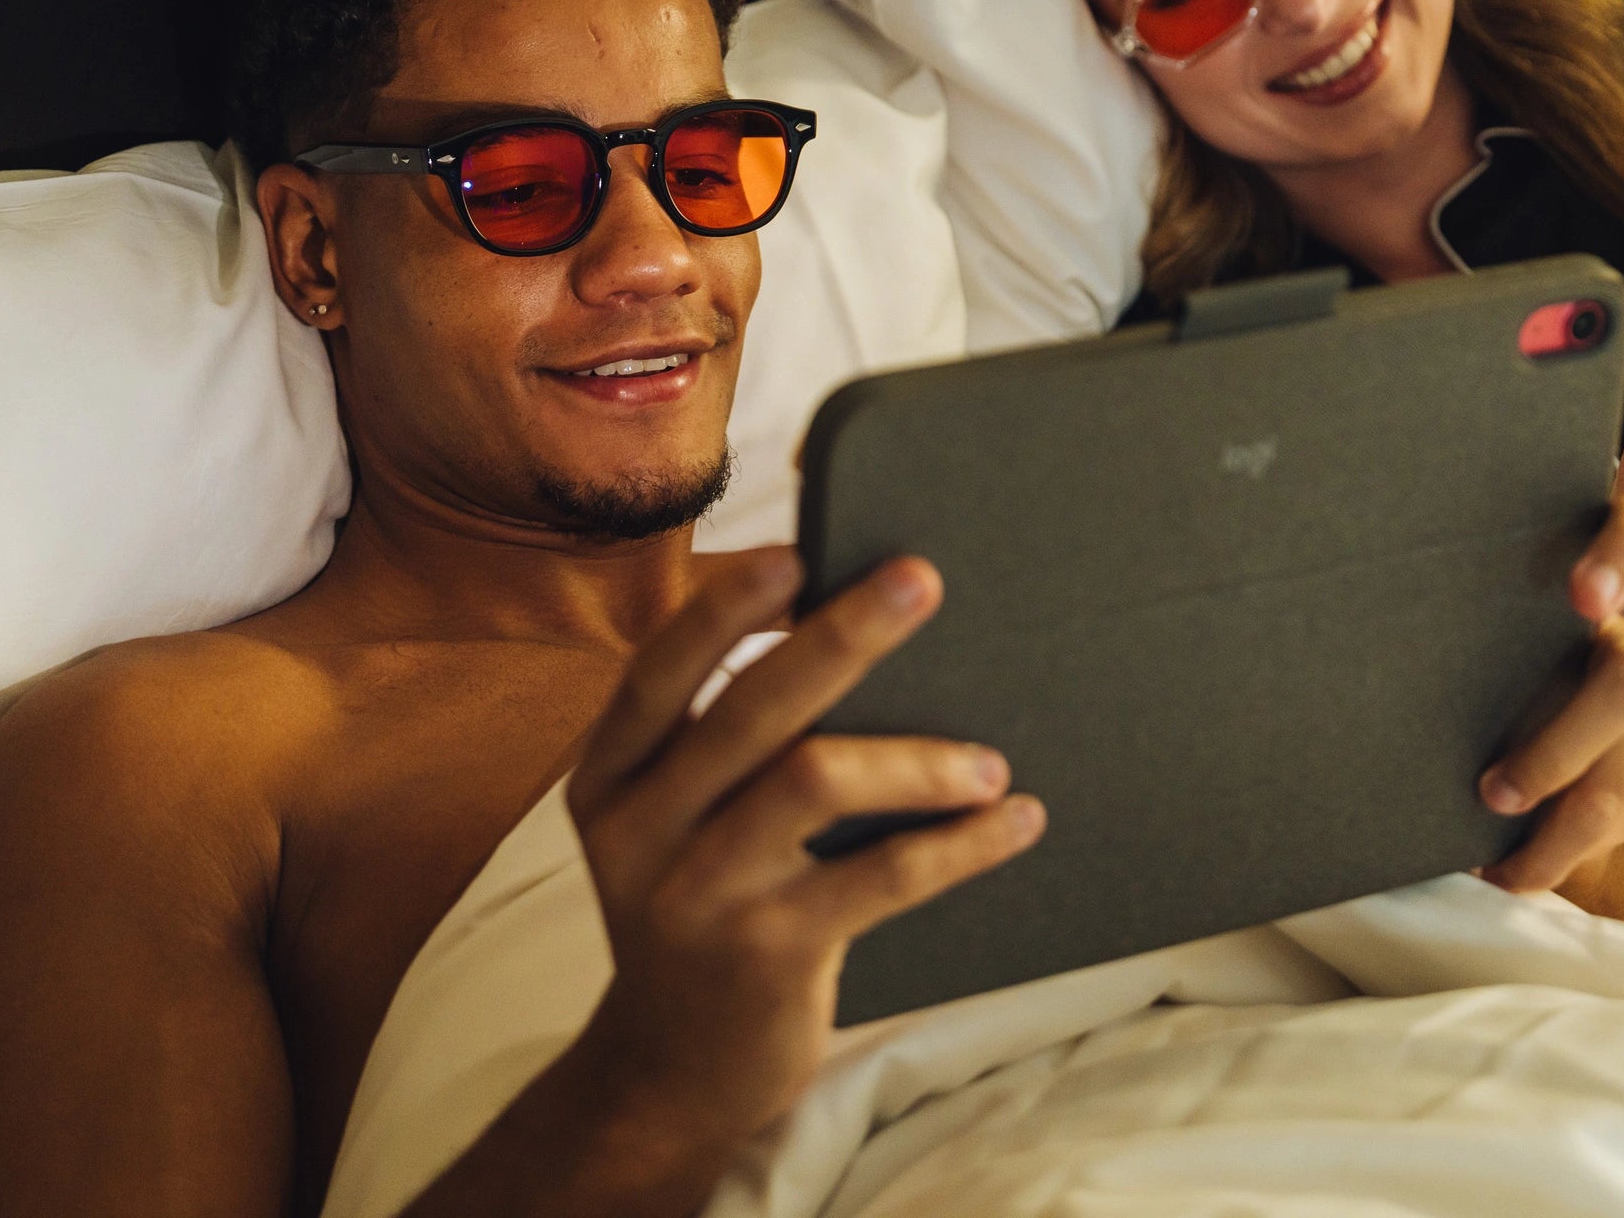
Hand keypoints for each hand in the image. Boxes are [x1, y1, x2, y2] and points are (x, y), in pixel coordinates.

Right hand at [544, 553, 1042, 1213]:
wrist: (671, 1070)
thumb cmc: (704, 902)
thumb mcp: (675, 820)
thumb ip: (727, 738)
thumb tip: (848, 624)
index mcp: (611, 775)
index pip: (658, 670)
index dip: (722, 610)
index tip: (792, 554)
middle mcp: (640, 828)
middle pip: (751, 709)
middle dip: (841, 635)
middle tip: (921, 580)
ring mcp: (699, 895)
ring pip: (814, 783)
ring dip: (919, 759)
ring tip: (990, 761)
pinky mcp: (766, 955)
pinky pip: (880, 877)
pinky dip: (959, 843)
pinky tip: (1012, 822)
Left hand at [1478, 488, 1623, 897]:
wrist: (1561, 688)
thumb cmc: (1491, 639)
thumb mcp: (1483, 606)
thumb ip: (1461, 591)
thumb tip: (1354, 582)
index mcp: (1597, 575)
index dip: (1622, 560)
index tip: (1582, 600)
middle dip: (1557, 750)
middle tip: (1492, 792)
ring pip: (1620, 784)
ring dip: (1550, 833)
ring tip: (1488, 859)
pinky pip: (1608, 830)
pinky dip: (1548, 860)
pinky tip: (1501, 871)